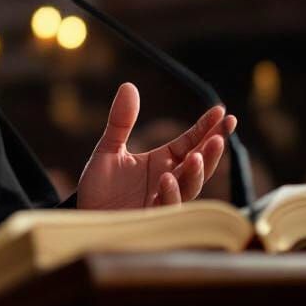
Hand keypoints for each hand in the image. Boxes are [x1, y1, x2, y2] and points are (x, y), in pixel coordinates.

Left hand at [76, 83, 233, 209]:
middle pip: (198, 165)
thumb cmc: (100, 187)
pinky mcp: (151, 220)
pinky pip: (166, 207)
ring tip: (196, 155)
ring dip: (195, 172)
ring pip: (189, 187)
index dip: (206, 128)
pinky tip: (167, 178)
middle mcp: (169, 181)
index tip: (222, 111)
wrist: (83, 217)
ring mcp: (163, 201)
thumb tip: (129, 86)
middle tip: (221, 135)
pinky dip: (170, 193)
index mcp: (163, 161)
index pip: (190, 142)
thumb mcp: (108, 150)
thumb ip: (121, 121)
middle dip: (211, 151)